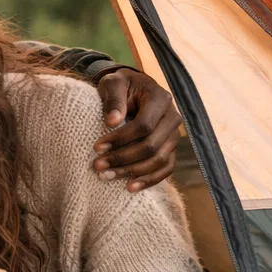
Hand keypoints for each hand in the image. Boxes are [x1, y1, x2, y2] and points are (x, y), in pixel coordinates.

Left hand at [94, 68, 180, 191]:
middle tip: (97, 166)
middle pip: (152, 146)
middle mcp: (173, 118)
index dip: (120, 139)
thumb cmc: (119, 85)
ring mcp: (174, 135)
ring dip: (132, 172)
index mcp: (160, 99)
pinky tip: (129, 187)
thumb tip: (112, 122)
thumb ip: (113, 98)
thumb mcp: (113, 83)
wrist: (131, 88)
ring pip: (159, 160)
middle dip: (123, 158)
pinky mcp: (170, 148)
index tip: (96, 147)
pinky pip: (166, 168)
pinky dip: (150, 180)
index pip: (144, 125)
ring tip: (106, 177)